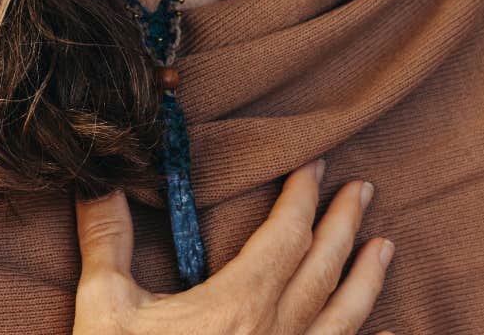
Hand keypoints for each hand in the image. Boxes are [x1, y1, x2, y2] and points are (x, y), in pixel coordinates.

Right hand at [71, 158, 396, 334]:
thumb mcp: (105, 309)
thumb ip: (106, 242)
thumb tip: (97, 182)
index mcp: (237, 305)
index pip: (285, 236)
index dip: (301, 197)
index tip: (313, 165)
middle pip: (322, 268)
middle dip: (343, 224)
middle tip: (362, 190)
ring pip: (344, 318)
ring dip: (367, 279)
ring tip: (386, 247)